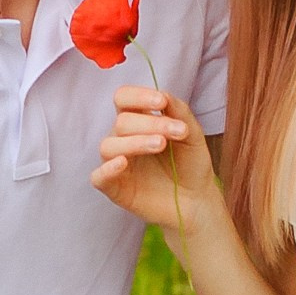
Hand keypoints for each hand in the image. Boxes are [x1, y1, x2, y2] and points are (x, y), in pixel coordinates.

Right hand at [92, 82, 220, 236]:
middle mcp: (123, 138)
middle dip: (150, 123)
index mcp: (138, 121)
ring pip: (109, 145)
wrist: (197, 200)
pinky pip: (98, 176)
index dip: (138, 96)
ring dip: (135, 141)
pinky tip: (123, 163)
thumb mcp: (191, 134)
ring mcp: (116, 163)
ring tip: (160, 144)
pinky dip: (107, 168)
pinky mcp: (115, 188)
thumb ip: (179, 112)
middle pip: (122, 122)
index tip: (161, 102)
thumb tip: (163, 94)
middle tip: (179, 132)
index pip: (124, 98)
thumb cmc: (191, 164)